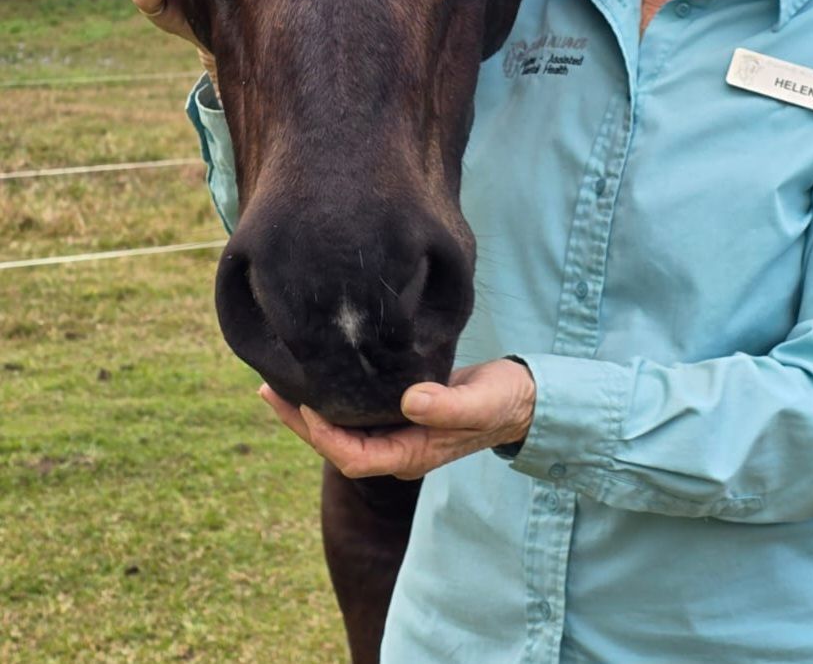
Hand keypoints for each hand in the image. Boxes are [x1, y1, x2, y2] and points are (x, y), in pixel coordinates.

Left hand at [259, 358, 536, 481]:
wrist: (522, 397)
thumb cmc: (504, 401)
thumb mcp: (481, 402)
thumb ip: (448, 405)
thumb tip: (409, 402)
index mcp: (413, 456)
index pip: (356, 458)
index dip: (326, 438)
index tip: (307, 406)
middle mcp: (399, 449)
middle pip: (337, 447)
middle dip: (301, 423)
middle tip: (268, 390)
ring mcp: (399, 433)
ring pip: (342, 430)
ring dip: (309, 410)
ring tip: (278, 382)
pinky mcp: (401, 412)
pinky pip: (356, 412)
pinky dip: (332, 397)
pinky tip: (317, 375)